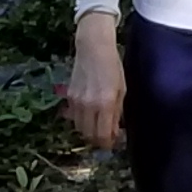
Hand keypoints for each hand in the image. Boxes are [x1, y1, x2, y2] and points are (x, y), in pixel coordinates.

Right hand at [64, 14, 125, 151]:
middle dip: (98, 140)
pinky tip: (90, 114)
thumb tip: (114, 132)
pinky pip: (74, 117)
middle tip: (105, 137)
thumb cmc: (112, 67)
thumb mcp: (122, 89)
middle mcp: (89, 105)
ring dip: (88, 132)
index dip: (107, 143)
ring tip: (98, 126)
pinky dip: (82, 121)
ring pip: (80, 129)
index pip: (102, 135)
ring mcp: (76, 102)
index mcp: (105, 103)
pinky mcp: (69, 97)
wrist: (93, 48)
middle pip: (89, 136)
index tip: (112, 143)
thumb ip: (117, 112)